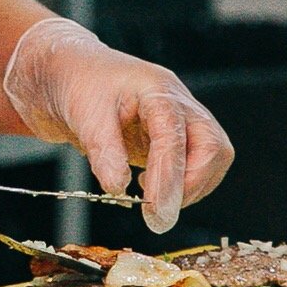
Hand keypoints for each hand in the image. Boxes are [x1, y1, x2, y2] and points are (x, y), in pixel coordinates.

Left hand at [2, 19, 233, 231]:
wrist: (72, 76)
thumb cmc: (81, 84)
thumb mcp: (84, 115)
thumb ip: (104, 151)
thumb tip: (119, 187)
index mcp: (157, 89)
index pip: (174, 136)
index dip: (169, 176)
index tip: (157, 209)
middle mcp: (178, 104)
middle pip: (213, 147)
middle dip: (192, 184)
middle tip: (159, 210)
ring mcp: (181, 122)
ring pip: (212, 159)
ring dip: (189, 188)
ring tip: (152, 200)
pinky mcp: (176, 140)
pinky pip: (197, 166)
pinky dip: (182, 185)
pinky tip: (153, 187)